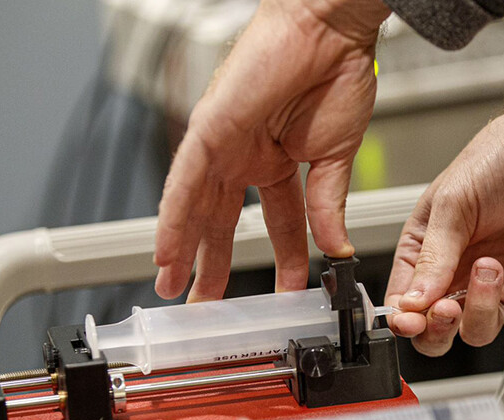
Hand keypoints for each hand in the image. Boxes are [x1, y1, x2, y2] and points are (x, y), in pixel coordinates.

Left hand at [154, 0, 389, 300]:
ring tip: (173, 287)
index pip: (274, 222)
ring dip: (182, 250)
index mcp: (278, 161)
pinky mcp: (208, 130)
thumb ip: (328, 206)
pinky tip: (167, 250)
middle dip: (212, 264)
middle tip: (203, 302)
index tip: (284, 293)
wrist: (330, 32)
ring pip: (195, 207)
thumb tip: (336, 247)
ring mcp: (224, 145)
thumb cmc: (337, 75)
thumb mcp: (336, 159)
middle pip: (221, 221)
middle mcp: (245, 156)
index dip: (280, 259)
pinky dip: (173, 219)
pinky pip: (183, 183)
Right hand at [386, 43, 503, 355]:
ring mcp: (501, 283)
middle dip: (440, 331)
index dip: (406, 320)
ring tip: (491, 266)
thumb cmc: (500, 157)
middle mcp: (461, 272)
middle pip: (441, 331)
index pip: (406, 303)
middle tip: (447, 310)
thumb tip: (413, 299)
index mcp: (428, 252)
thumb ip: (434, 254)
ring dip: (484, 307)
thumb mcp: (453, 201)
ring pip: (483, 330)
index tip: (412, 319)